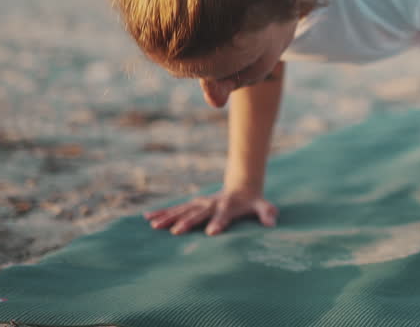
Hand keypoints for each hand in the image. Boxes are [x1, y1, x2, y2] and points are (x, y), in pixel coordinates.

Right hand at [143, 188, 277, 236]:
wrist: (241, 186)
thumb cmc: (252, 201)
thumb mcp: (262, 205)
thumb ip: (266, 213)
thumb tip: (272, 223)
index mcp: (228, 206)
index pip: (224, 216)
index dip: (219, 223)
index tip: (211, 233)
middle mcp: (211, 204)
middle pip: (199, 214)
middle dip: (188, 222)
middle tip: (176, 232)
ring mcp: (200, 203)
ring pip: (182, 210)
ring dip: (169, 217)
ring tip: (154, 226)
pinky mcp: (192, 204)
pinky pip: (175, 209)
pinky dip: (161, 212)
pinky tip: (147, 218)